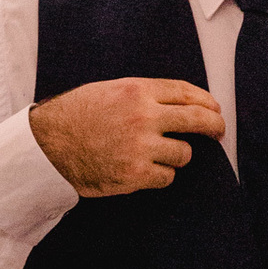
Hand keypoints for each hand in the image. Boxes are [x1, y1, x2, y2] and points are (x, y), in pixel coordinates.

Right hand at [30, 77, 224, 197]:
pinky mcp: (135, 175)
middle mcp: (143, 116)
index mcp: (137, 91)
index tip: (214, 109)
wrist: (48, 145)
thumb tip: (180, 104)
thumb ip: (143, 95)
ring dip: (176, 155)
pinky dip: (161, 176)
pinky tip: (145, 171)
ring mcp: (141, 147)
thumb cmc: (75, 116)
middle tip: (219, 131)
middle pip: (196, 120)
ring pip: (183, 154)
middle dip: (214, 126)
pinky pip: (167, 177)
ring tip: (157, 155)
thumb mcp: (109, 91)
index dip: (206, 101)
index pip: (185, 93)